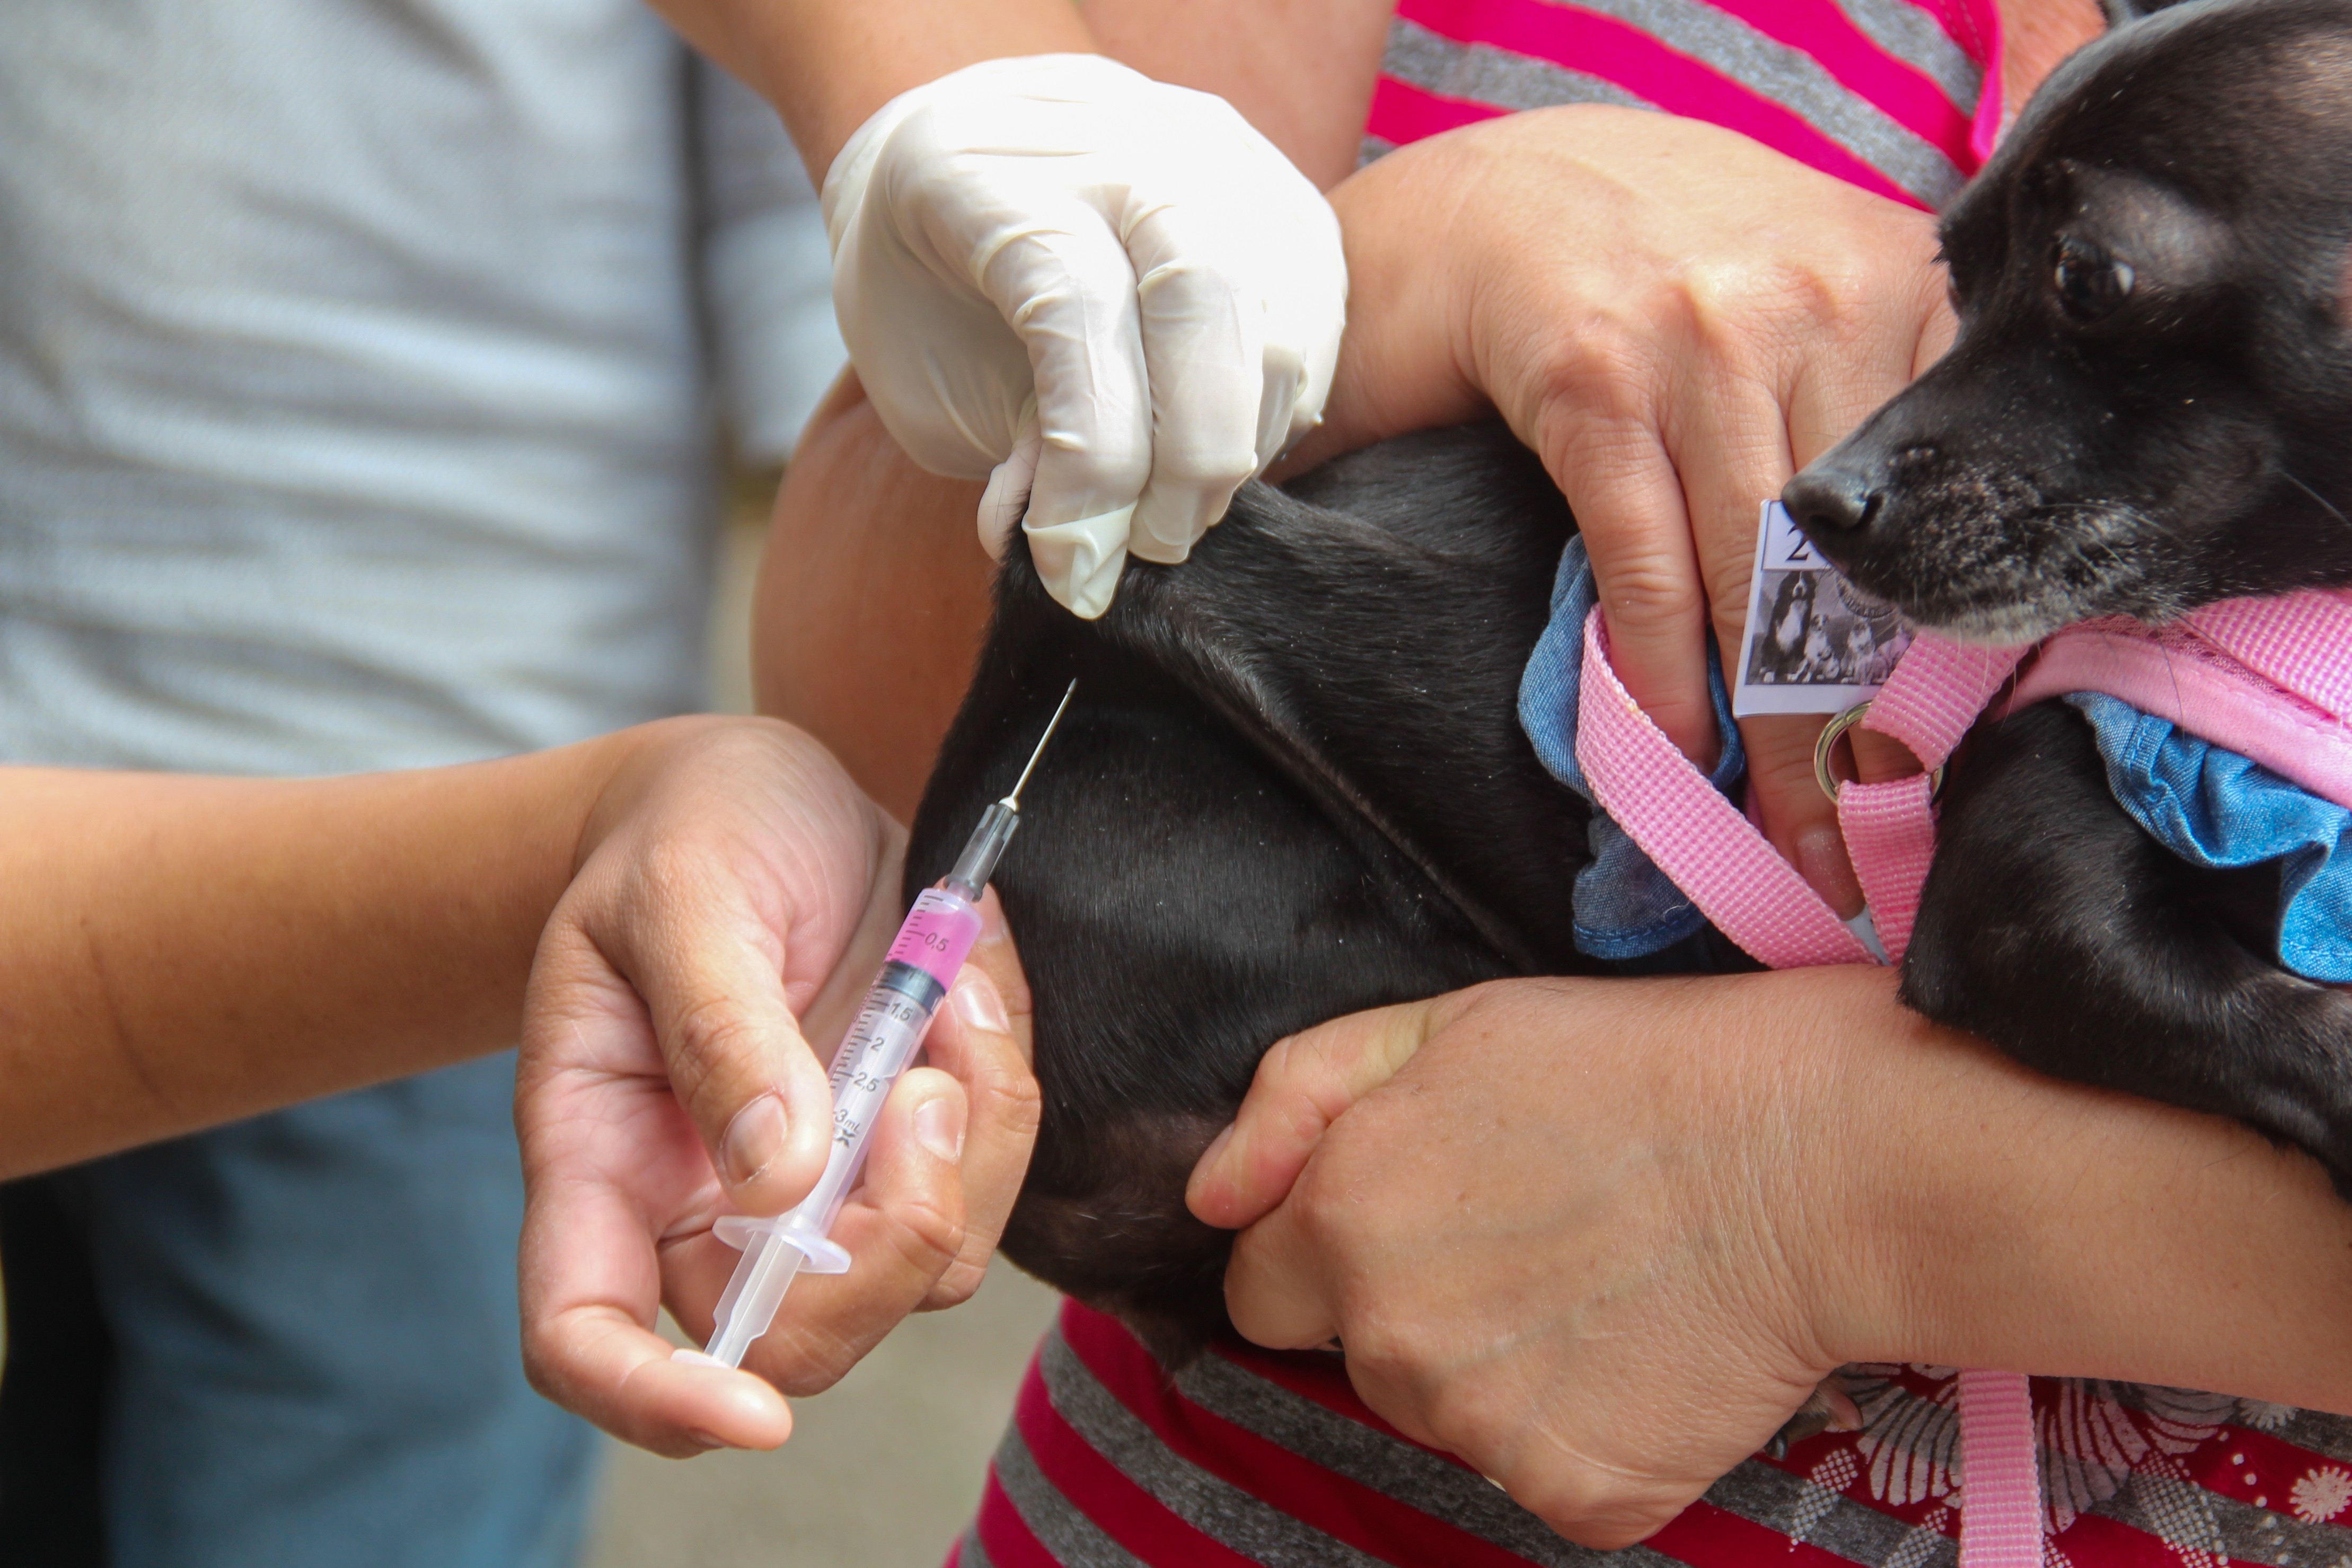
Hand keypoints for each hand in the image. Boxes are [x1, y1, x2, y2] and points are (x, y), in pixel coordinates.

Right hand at [514, 718, 1039, 1453]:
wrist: (753, 791)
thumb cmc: (685, 836)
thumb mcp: (680, 895)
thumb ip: (721, 1029)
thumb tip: (777, 1176)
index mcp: (601, 1159)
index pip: (586, 1338)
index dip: (655, 1402)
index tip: (751, 1415)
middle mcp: (704, 1202)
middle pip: (795, 1340)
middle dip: (892, 1246)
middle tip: (928, 1084)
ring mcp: (817, 1185)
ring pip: (923, 1269)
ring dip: (973, 1142)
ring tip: (952, 991)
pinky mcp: (903, 1147)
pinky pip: (985, 1183)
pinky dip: (1004, 1093)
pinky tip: (969, 986)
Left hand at [825, 53, 1346, 617]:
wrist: (972, 159)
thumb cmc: (928, 288)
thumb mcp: (924, 378)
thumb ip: (1008, 451)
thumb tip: (1082, 553)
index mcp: (996, 169)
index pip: (1080, 308)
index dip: (1089, 463)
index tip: (1071, 565)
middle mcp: (1120, 138)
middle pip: (1205, 293)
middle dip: (1191, 457)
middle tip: (1150, 547)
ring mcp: (1218, 157)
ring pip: (1276, 317)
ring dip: (1236, 447)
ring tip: (1175, 510)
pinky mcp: (1285, 201)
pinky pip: (1313, 326)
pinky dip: (1273, 415)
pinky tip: (1214, 450)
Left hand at [1187, 976, 1866, 1547]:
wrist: (1815, 1156)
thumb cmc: (1636, 1070)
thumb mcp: (1443, 1024)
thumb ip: (1293, 1098)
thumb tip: (1211, 1194)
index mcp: (1340, 1220)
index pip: (1263, 1288)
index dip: (1332, 1252)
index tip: (1419, 1220)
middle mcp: (1390, 1338)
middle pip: (1361, 1358)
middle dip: (1422, 1308)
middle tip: (1538, 1237)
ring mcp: (1482, 1428)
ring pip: (1452, 1420)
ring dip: (1505, 1372)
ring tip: (1604, 1285)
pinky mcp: (1577, 1492)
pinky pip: (1552, 1477)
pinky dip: (1594, 1431)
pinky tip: (1649, 1351)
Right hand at [1295, 107, 1954, 908]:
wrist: (1493, 193)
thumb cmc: (1661, 266)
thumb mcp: (1802, 296)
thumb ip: (1875, 407)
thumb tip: (1931, 620)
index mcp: (1897, 279)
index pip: (1956, 493)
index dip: (1954, 642)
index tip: (1947, 764)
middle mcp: (1815, 298)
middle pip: (1863, 554)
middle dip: (1864, 722)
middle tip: (1868, 846)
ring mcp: (1699, 336)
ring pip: (1763, 574)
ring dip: (1772, 731)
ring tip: (1784, 836)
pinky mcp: (1590, 378)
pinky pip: (1647, 561)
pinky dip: (1665, 672)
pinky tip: (1676, 751)